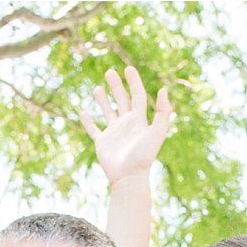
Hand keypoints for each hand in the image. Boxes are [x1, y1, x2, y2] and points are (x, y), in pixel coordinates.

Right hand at [80, 64, 173, 182]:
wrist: (129, 177)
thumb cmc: (144, 156)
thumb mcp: (157, 132)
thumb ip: (163, 112)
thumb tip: (163, 90)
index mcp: (139, 120)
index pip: (137, 96)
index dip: (134, 82)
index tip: (128, 68)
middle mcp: (126, 124)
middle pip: (121, 100)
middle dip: (116, 86)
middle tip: (110, 72)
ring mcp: (113, 133)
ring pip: (107, 112)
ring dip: (103, 100)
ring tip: (97, 88)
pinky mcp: (102, 143)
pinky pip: (94, 130)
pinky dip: (88, 121)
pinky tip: (83, 112)